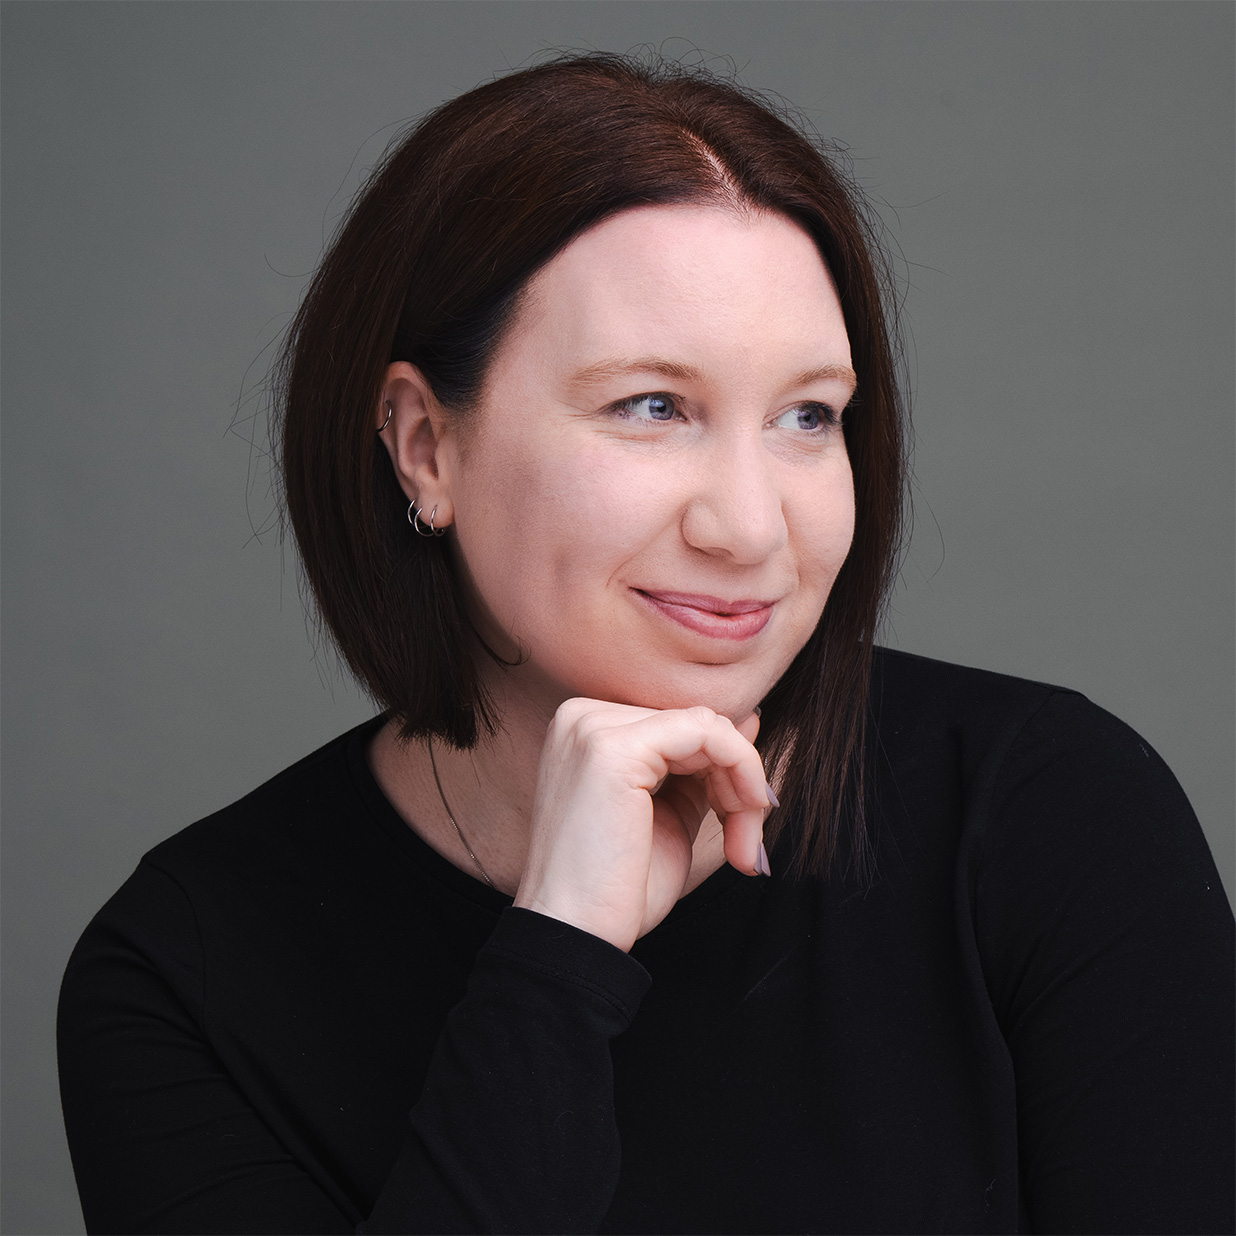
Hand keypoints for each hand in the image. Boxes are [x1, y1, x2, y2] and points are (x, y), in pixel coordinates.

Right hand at [513, 699, 771, 951]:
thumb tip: (749, 720)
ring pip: (707, 725)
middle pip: (695, 722)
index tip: (743, 826)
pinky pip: (707, 732)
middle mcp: (582, 716)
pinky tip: (743, 815)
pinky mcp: (614, 748)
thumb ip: (702, 767)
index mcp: (587, 729)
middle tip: (748, 842)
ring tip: (744, 843)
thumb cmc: (617, 888)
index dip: (724, 770)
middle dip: (738, 780)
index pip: (679, 724)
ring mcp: (593, 727)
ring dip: (743, 783)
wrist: (577, 937)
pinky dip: (741, 768)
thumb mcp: (670, 814)